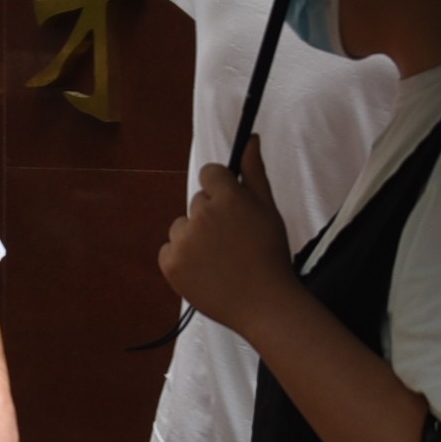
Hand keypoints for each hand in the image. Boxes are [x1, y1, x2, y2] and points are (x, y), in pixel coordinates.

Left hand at [158, 136, 299, 338]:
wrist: (264, 303)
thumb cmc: (271, 254)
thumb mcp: (268, 209)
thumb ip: (254, 172)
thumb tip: (251, 139)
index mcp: (227, 197)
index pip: (209, 173)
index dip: (221, 189)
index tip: (232, 209)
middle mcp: (200, 214)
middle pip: (198, 202)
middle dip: (211, 216)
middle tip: (233, 242)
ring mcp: (183, 240)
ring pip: (182, 226)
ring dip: (195, 238)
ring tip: (220, 259)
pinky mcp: (170, 263)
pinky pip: (170, 250)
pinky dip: (182, 259)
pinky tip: (205, 270)